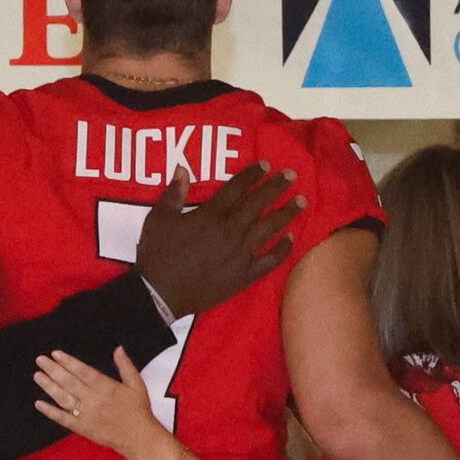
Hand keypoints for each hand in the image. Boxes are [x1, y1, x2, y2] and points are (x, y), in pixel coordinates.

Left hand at [32, 349, 172, 459]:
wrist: (139, 438)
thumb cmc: (139, 411)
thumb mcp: (137, 385)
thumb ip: (126, 366)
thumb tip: (118, 349)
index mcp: (106, 387)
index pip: (83, 371)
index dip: (68, 362)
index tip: (56, 354)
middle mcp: (94, 400)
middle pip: (69, 382)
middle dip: (53, 370)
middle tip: (40, 360)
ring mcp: (86, 415)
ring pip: (63, 398)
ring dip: (49, 386)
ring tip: (38, 375)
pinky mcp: (82, 428)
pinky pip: (63, 419)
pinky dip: (50, 411)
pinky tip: (39, 404)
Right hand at [131, 166, 304, 319]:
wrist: (161, 294)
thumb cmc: (157, 254)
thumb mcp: (159, 218)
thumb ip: (173, 193)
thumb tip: (183, 168)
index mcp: (210, 215)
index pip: (236, 189)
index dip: (252, 175)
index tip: (266, 165)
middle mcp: (230, 231)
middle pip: (258, 204)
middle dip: (276, 188)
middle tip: (293, 176)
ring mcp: (241, 254)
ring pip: (269, 229)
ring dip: (286, 214)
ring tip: (302, 202)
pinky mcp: (245, 276)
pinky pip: (269, 261)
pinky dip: (282, 249)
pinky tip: (292, 238)